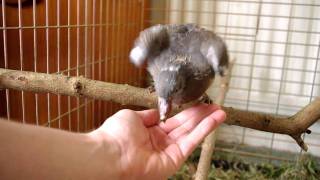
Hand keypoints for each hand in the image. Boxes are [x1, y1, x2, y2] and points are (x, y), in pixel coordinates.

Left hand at [94, 104, 225, 178]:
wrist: (111, 153)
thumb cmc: (116, 134)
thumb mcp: (132, 116)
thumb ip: (147, 115)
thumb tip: (157, 112)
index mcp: (149, 132)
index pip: (172, 120)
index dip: (185, 111)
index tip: (196, 102)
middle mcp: (160, 142)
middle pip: (185, 126)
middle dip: (200, 115)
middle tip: (214, 104)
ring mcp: (168, 151)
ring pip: (191, 133)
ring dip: (207, 121)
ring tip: (221, 111)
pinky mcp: (175, 159)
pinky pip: (192, 141)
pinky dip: (205, 130)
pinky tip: (215, 119)